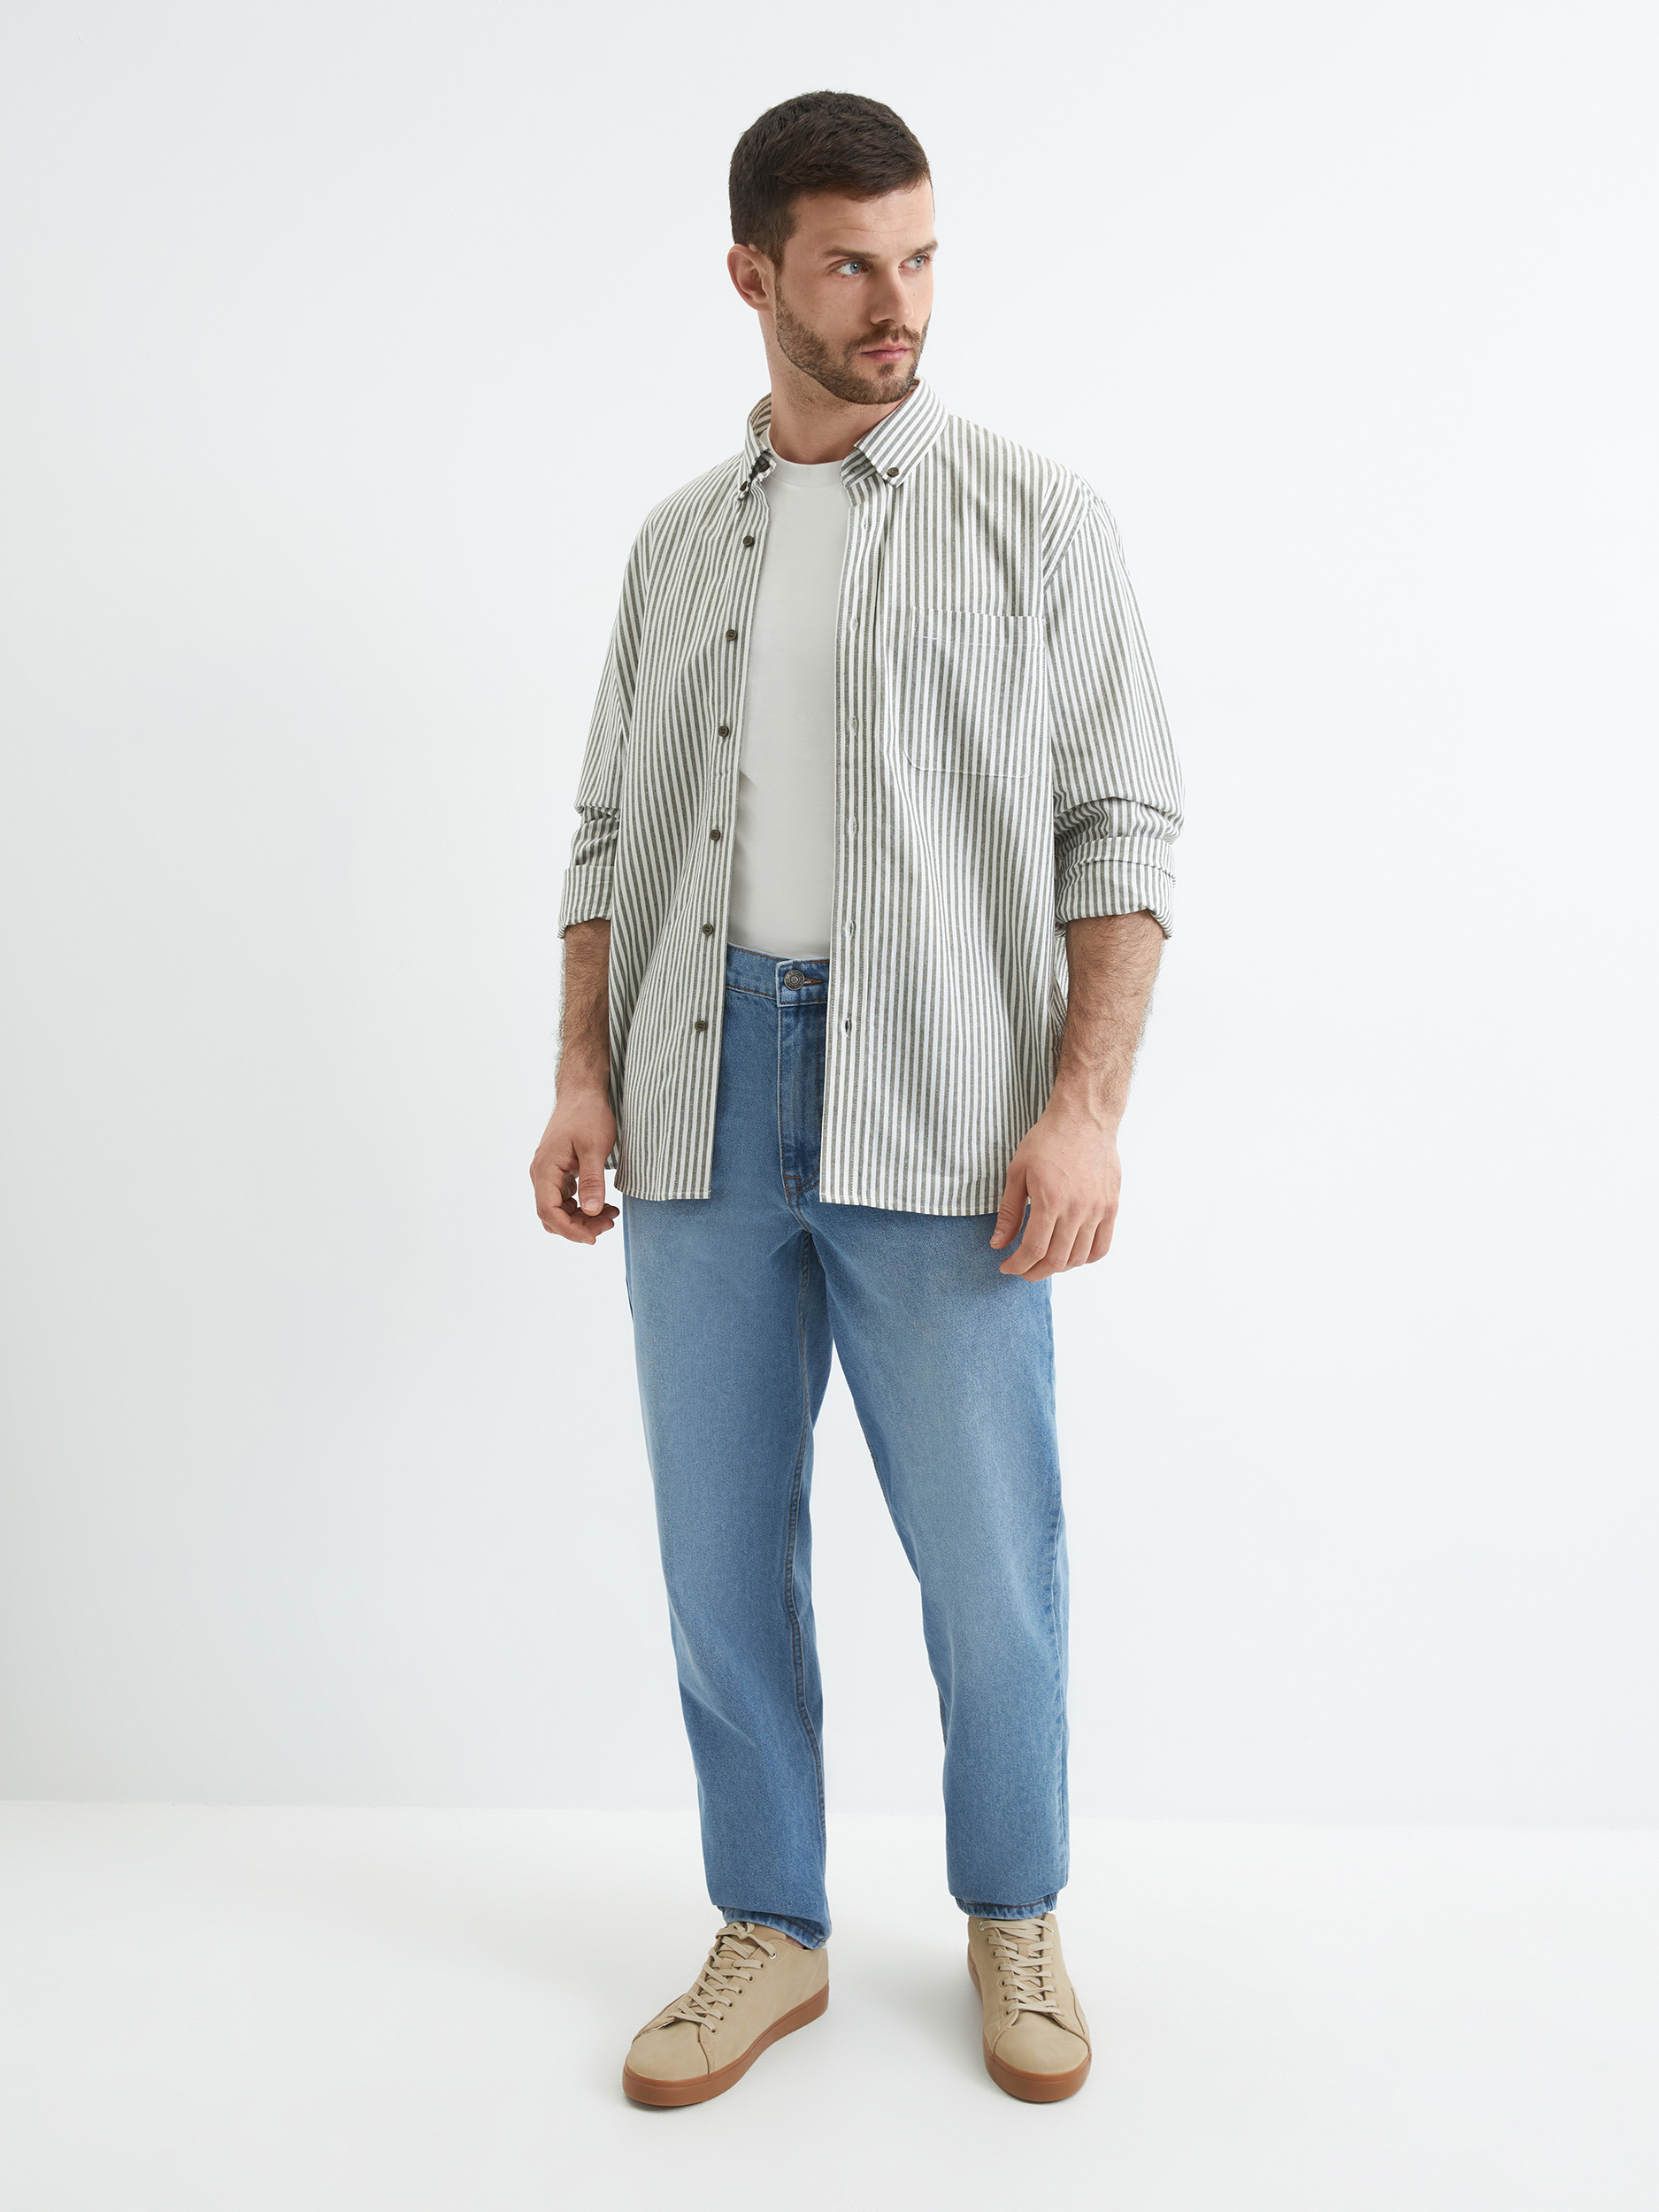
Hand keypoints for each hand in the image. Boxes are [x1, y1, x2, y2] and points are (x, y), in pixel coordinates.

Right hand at [530, 1091, 619, 1244]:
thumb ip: (592, 1180)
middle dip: (579, 1226)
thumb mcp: (594, 1147)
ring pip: (560, 1210)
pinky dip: (583, 1207)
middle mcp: (541, 1174)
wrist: (582, 1094)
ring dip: (583, 1218)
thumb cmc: (587, 1115)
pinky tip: (604, 1205)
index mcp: (545, 1169)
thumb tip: (592, 1210)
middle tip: (610, 1223)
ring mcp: (549, 1174)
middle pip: (553, 1216)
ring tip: (612, 1214)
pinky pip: (566, 1200)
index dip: (570, 1230)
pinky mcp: (559, 1173)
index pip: (549, 1212)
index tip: (593, 1238)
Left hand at [989, 1097, 1120, 1279]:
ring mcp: (1098, 1210)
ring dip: (1059, 1268)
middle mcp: (1076, 1210)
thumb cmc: (1048, 1141)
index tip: (1007, 1266)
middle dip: (1034, 1272)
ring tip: (1044, 1262)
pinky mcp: (1111, 1207)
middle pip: (1057, 1260)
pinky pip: (1102, 1246)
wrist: (1084, 1120)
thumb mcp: (1017, 1172)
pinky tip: (1071, 1256)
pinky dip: (1086, 1258)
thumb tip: (998, 1243)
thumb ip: (1008, 1212)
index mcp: (1050, 1201)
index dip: (1018, 1265)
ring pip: (1079, 1257)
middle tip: (1022, 1269)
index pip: (1034, 1250)